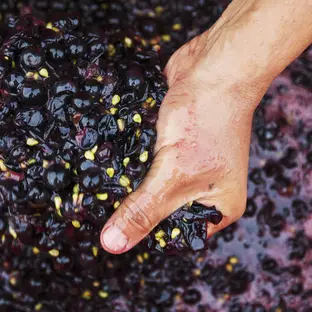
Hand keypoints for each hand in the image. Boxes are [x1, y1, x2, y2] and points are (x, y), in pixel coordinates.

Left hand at [100, 33, 267, 253]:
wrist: (215, 65)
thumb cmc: (207, 122)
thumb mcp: (172, 176)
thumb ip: (142, 211)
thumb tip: (111, 245)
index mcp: (218, 208)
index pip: (175, 236)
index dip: (145, 235)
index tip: (110, 233)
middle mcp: (205, 189)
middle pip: (160, 210)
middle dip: (133, 206)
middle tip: (95, 210)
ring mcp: (188, 164)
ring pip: (149, 183)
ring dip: (127, 181)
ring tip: (94, 187)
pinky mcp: (171, 142)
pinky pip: (145, 159)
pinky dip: (129, 158)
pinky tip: (103, 161)